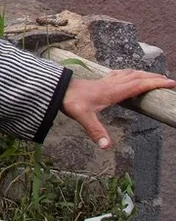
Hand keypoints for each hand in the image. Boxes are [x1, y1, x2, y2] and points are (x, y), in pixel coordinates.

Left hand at [61, 69, 175, 147]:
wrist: (56, 88)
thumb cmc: (70, 101)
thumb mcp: (83, 117)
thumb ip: (96, 131)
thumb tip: (106, 146)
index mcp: (113, 91)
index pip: (138, 85)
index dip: (155, 84)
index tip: (171, 83)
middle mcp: (112, 83)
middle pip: (137, 77)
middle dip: (154, 78)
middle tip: (169, 81)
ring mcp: (106, 81)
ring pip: (129, 74)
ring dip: (143, 74)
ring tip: (155, 77)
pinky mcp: (100, 81)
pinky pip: (120, 74)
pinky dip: (131, 74)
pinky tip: (130, 76)